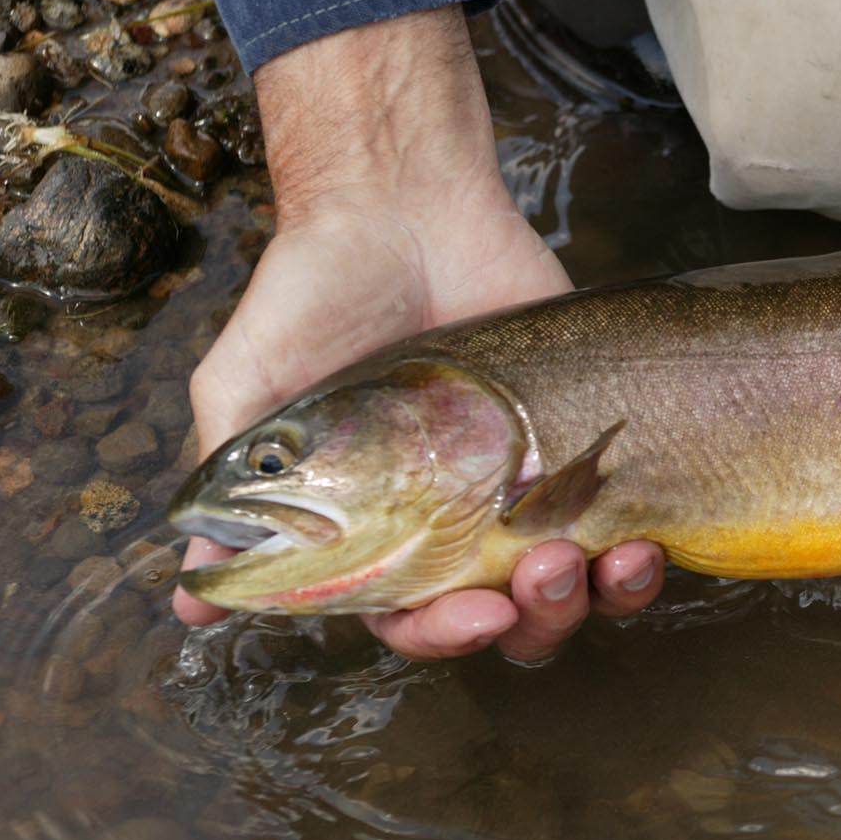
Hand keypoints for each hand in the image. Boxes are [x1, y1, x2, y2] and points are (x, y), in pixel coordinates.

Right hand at [171, 8, 661, 659]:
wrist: (401, 204)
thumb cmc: (312, 296)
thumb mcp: (249, 388)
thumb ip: (232, 491)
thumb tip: (193, 600)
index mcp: (385, 529)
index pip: (418, 618)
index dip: (448, 635)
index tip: (478, 613)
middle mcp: (462, 520)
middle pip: (510, 616)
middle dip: (538, 617)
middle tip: (548, 571)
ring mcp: (531, 483)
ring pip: (581, 584)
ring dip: (602, 595)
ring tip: (616, 557)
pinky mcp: (590, 441)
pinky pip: (628, 517)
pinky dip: (644, 548)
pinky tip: (647, 535)